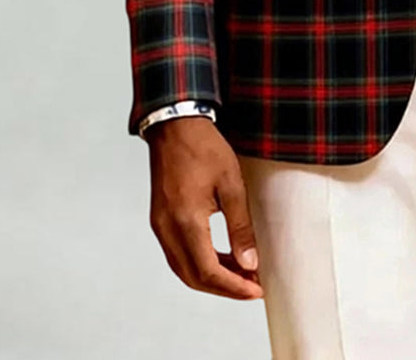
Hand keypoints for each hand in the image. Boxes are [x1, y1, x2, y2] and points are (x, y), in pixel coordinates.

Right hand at [147, 115, 262, 298]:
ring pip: (184, 269)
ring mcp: (160, 226)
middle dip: (224, 288)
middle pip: (194, 277)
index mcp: (185, 220)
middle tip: (252, 286)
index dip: (233, 286)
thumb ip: (240, 226)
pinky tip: (221, 257)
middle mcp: (167, 229)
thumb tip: (250, 262)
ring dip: (212, 277)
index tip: (255, 290)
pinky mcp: (160, 220)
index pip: (208, 271)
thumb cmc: (203, 147)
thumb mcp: (231, 183)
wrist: (175, 125)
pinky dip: (200, 263)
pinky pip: (178, 254)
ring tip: (241, 274)